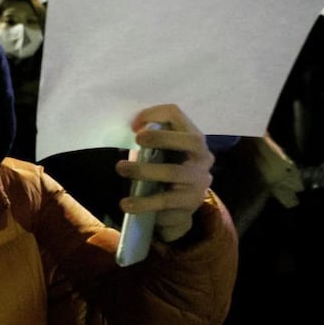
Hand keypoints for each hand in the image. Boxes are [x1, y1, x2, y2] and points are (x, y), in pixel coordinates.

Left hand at [115, 104, 213, 241]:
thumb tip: (133, 128)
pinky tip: (126, 204)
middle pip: (190, 140)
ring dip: (143, 169)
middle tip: (136, 140)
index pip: (177, 115)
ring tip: (121, 168)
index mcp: (192, 138)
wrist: (175, 211)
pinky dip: (143, 202)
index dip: (154, 114)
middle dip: (161, 137)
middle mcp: (202, 156)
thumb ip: (150, 141)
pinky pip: (165, 200)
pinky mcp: (191, 202)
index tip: (133, 126)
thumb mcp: (158, 153)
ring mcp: (200, 180)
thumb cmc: (163, 173)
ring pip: (173, 172)